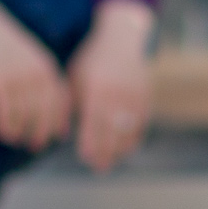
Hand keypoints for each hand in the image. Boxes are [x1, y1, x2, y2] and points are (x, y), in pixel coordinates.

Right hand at [0, 0, 71, 151]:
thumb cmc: (8, 47)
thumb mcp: (31, 58)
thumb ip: (42, 78)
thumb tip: (47, 104)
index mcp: (48, 68)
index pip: (60, 100)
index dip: (60, 120)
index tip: (59, 136)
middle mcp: (37, 75)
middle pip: (43, 111)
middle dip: (41, 131)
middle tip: (36, 146)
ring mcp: (18, 79)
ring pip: (23, 114)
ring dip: (20, 131)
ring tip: (15, 140)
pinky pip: (4, 111)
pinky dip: (4, 125)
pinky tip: (2, 134)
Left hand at [68, 0, 153, 172]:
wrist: (120, 41)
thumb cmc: (90, 62)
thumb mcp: (74, 78)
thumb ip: (69, 104)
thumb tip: (62, 132)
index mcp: (96, 89)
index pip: (93, 122)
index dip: (91, 142)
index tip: (86, 157)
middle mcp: (117, 93)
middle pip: (113, 130)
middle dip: (106, 151)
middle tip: (99, 167)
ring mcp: (134, 95)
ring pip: (129, 129)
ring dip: (121, 149)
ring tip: (112, 161)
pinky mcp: (146, 96)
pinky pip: (142, 123)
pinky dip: (135, 137)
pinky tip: (127, 149)